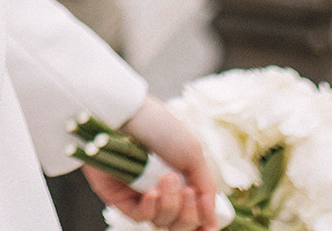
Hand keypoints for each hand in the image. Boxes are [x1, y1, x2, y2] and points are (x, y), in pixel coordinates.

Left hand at [83, 97, 220, 230]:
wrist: (125, 112)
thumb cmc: (158, 125)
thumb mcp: (193, 153)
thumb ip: (206, 187)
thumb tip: (212, 218)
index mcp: (181, 181)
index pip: (194, 214)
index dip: (203, 223)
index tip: (210, 227)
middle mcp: (162, 191)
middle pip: (180, 223)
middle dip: (189, 213)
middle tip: (188, 191)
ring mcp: (140, 195)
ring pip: (162, 221)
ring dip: (170, 204)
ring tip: (167, 178)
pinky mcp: (119, 197)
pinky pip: (140, 216)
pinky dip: (150, 209)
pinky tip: (152, 193)